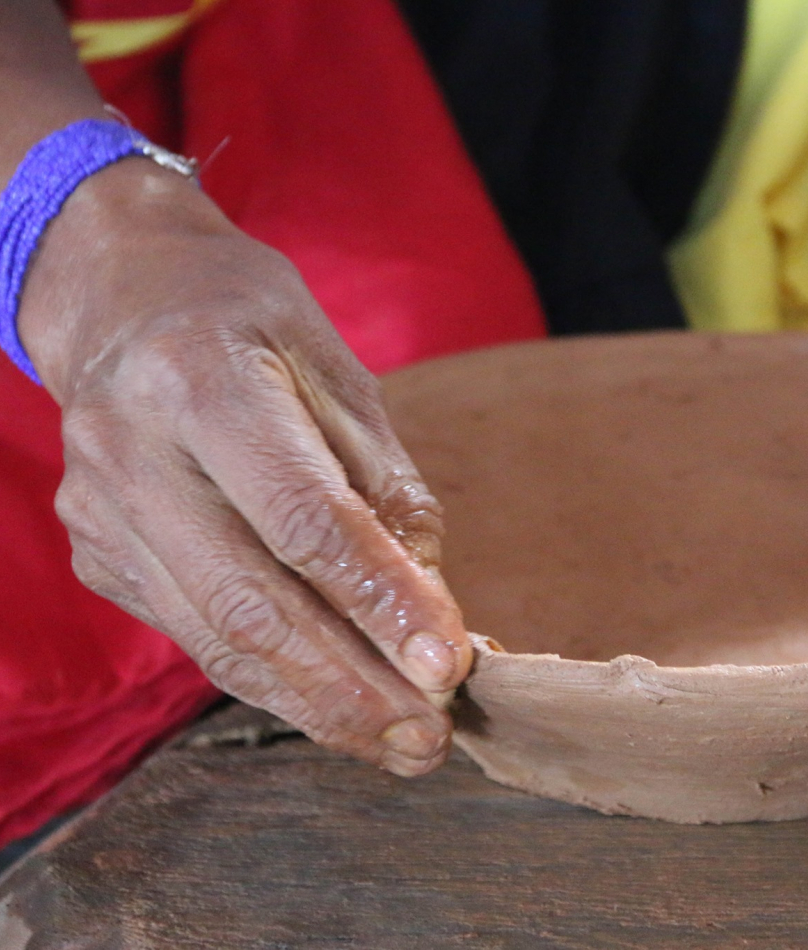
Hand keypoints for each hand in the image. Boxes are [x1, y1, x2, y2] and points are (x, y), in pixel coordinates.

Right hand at [18, 158, 470, 776]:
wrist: (126, 302)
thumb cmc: (251, 326)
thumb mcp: (338, 371)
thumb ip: (385, 483)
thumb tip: (427, 605)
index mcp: (199, 382)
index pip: (302, 518)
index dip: (378, 601)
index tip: (448, 667)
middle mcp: (130, 453)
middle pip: (251, 604)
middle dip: (350, 687)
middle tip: (428, 737)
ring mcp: (102, 513)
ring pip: (218, 641)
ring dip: (316, 706)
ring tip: (397, 743)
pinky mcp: (102, 557)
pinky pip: (198, 639)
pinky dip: (274, 682)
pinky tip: (337, 704)